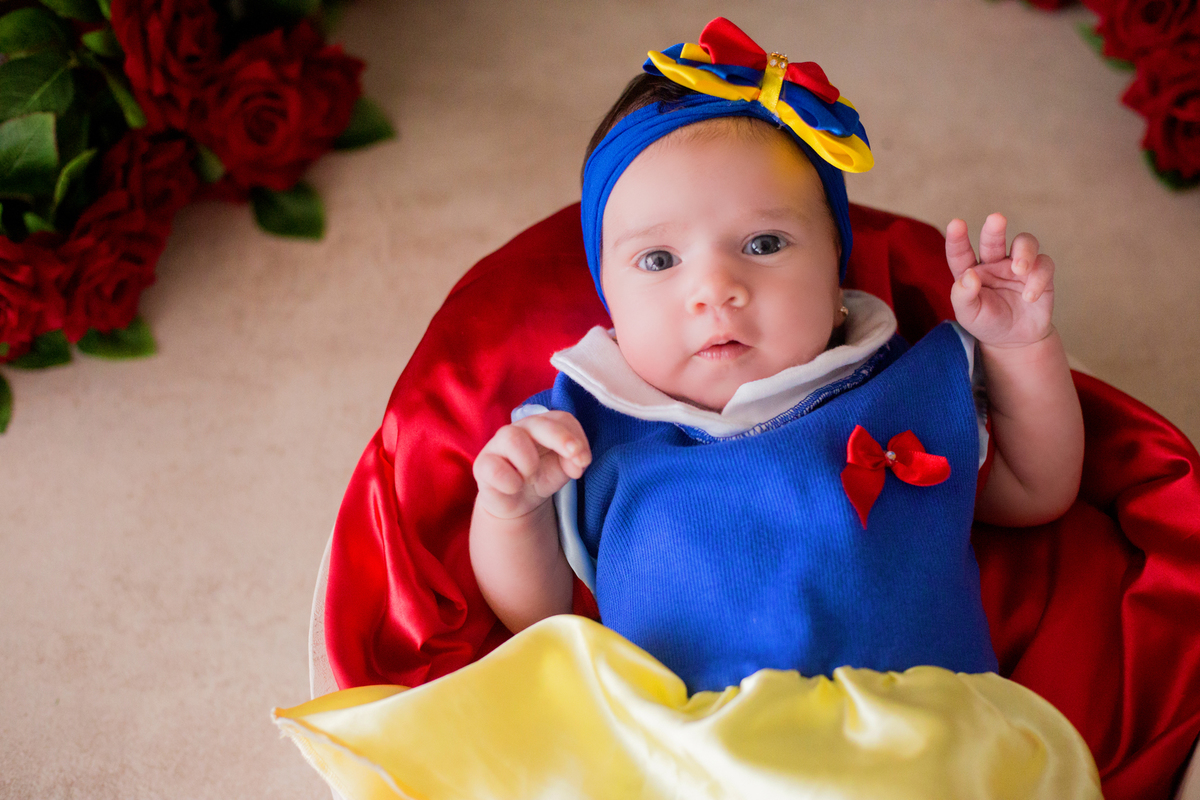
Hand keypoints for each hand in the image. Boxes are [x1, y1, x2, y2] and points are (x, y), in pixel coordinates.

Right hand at [472, 411, 591, 520]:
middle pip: (538, 422)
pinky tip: (515, 487)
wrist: (516, 500)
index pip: (562, 419)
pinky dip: (510, 482)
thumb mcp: (563, 470)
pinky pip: (495, 468)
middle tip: (574, 456)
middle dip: (560, 438)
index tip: (584, 460)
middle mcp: (520, 428)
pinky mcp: (482, 464)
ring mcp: (498, 444)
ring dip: (529, 462)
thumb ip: (574, 461)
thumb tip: (578, 462)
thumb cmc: (541, 476)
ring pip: (513, 438)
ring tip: (530, 476)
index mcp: (543, 426)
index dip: (576, 436)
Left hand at [945, 213, 1055, 347]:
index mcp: (971, 270)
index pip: (961, 252)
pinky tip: (1030, 296)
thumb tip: (969, 275)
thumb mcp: (968, 315)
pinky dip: (1038, 278)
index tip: (956, 224)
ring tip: (1020, 269)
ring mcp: (1018, 265)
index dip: (957, 238)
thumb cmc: (986, 321)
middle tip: (996, 219)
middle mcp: (994, 263)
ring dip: (1024, 252)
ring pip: (1025, 243)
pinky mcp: (1040, 273)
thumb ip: (963, 296)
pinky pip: (1044, 265)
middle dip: (994, 229)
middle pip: (993, 240)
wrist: (1014, 338)